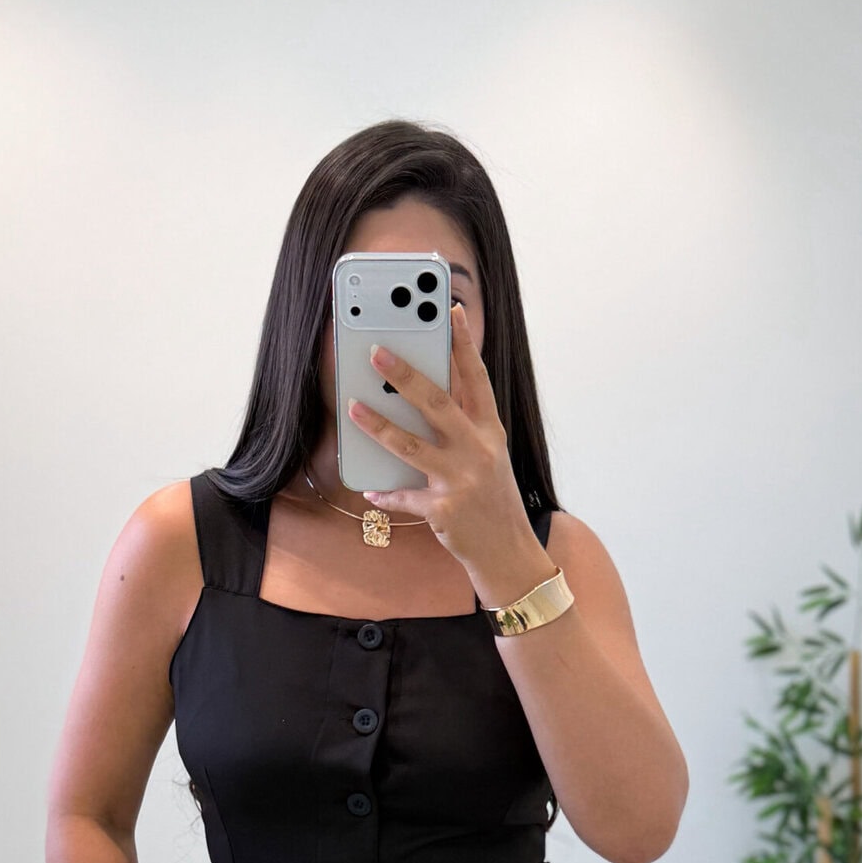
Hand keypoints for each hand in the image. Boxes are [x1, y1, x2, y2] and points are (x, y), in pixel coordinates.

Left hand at [346, 302, 531, 570]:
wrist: (508, 552)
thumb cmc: (493, 499)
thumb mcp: (489, 456)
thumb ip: (463, 425)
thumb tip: (424, 395)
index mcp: (490, 432)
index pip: (476, 379)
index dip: (463, 344)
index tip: (449, 311)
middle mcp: (479, 451)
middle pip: (438, 404)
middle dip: (405, 376)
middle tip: (376, 352)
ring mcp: (461, 481)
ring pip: (412, 447)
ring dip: (379, 426)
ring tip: (353, 407)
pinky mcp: (444, 510)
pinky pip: (405, 498)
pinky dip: (386, 493)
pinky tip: (370, 488)